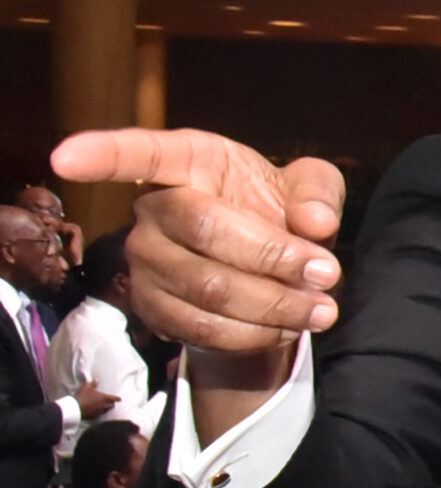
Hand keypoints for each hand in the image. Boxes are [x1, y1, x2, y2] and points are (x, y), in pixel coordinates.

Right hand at [50, 128, 344, 354]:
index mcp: (188, 161)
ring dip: (276, 306)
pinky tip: (288, 328)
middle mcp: (154, 209)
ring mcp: (146, 261)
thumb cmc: (281, 212)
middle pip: (206, 231)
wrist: (271, 275)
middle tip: (328, 273)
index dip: (102, 155)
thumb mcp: (312, 189)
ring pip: (209, 289)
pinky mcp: (153, 308)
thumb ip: (319, 193)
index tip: (64, 158)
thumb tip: (315, 222)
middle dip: (275, 257)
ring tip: (322, 310)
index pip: (140, 153)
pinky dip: (256, 335)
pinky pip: (203, 330)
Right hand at [72, 381, 113, 419]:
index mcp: (104, 398)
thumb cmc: (82, 396)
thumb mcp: (86, 387)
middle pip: (112, 405)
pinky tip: (96, 412)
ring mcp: (100, 412)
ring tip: (104, 407)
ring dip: (106, 408)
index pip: (114, 398)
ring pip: (106, 411)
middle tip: (111, 402)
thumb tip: (97, 379)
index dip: (117, 398)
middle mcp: (104, 405)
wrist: (75, 408)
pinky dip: (99, 413)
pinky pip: (99, 415)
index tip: (120, 399)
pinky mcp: (94, 417)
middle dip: (112, 404)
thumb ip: (93, 383)